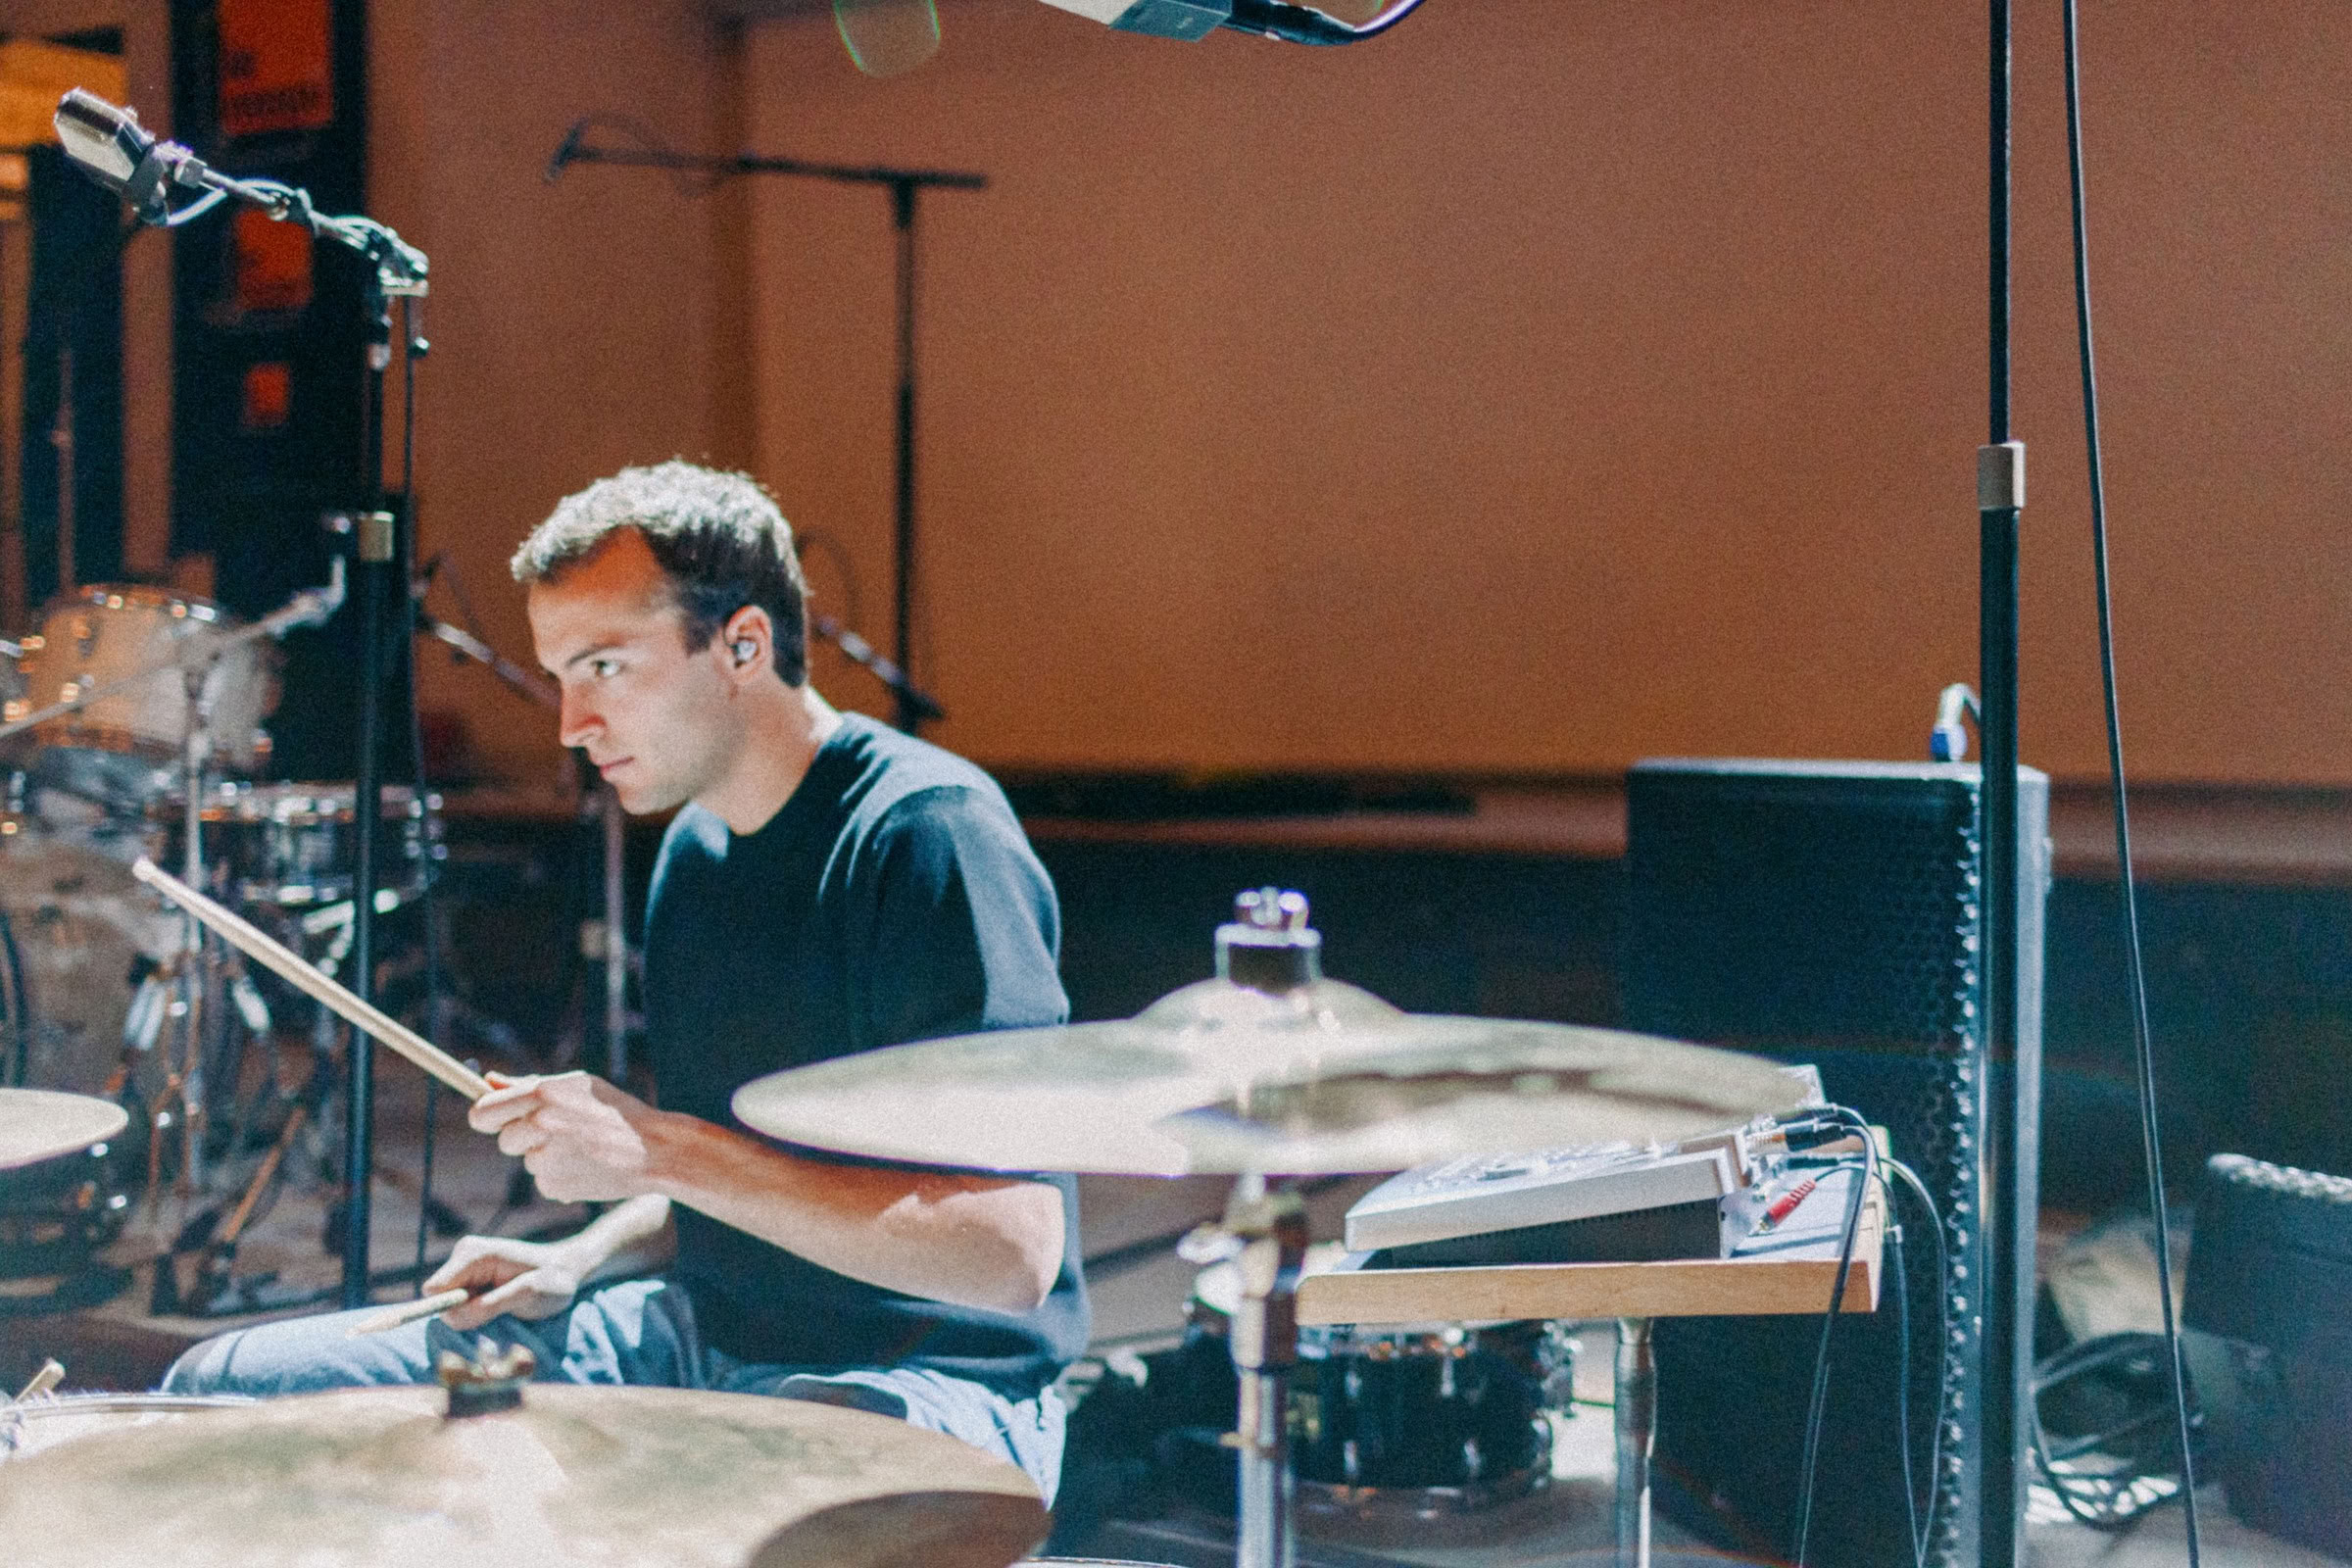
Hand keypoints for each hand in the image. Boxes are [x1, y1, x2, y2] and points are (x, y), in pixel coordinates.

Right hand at [422, 1234, 585, 1330]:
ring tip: (505, 1305)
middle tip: (500, 1309)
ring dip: (472, 1314)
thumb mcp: (528, 1294)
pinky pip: (459, 1306)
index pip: (434, 1289)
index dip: (449, 1309)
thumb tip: (452, 1316)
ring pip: (449, 1306)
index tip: (479, 1315)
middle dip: (464, 1313)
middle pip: (439, 1300)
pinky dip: (477, 1313)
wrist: (567, 1271)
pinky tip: (500, 1304)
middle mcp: (464, 1256)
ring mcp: (466, 1268)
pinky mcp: (470, 1280)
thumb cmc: (553, 1280)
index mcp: (474, 1254)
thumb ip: (489, 1305)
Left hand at [468, 1070, 669, 1203]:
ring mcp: (545, 1159)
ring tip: (582, 1149)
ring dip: (546, 1157)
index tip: (494, 1120)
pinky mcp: (553, 1187)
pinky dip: (560, 1176)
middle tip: (559, 1133)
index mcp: (543, 1094)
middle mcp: (539, 1126)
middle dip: (523, 1139)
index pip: (482, 1113)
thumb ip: (528, 1084)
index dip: (485, 1117)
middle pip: (504, 1141)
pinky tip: (587, 1167)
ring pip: (527, 1161)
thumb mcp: (577, 1086)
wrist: (655, 1150)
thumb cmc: (615, 1112)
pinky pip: (543, 1182)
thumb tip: (488, 1080)